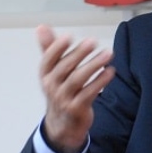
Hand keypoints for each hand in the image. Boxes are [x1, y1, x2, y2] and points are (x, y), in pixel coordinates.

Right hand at [37, 24, 114, 152]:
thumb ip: (50, 49)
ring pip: (78, 80)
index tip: (68, 36)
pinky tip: (111, 71)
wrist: (62, 125)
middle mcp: (52, 86)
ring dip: (94, 65)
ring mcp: (64, 99)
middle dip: (79, 54)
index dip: (56, 48)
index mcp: (45, 75)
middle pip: (65, 68)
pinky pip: (89, 93)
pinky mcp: (77, 108)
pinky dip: (100, 81)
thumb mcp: (52, 71)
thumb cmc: (59, 91)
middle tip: (93, 41)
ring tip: (108, 54)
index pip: (48, 59)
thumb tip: (41, 27)